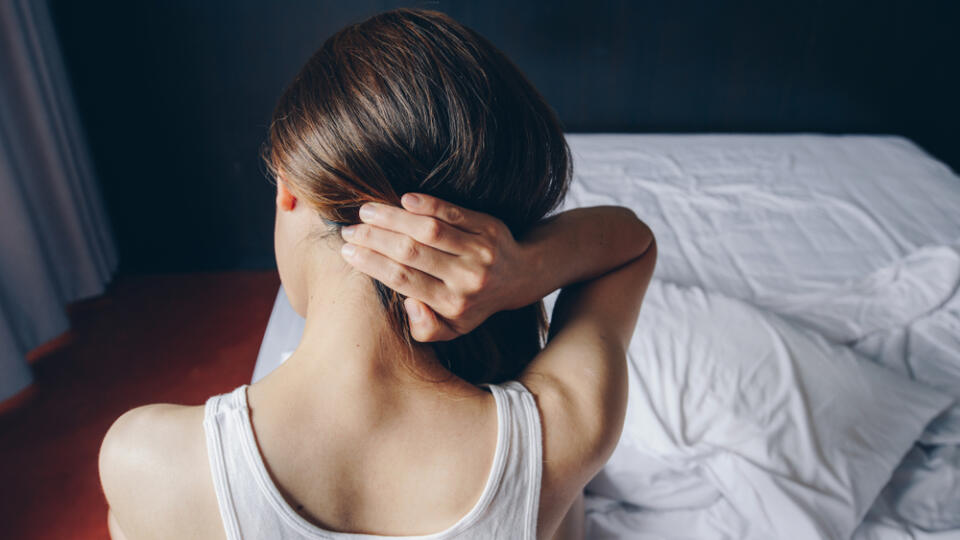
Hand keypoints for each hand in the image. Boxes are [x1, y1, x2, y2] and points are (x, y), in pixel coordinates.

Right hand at [338, 193, 526, 341]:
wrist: (519, 277)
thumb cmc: (473, 301)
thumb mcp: (452, 328)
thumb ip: (426, 328)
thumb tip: (410, 305)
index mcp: (452, 305)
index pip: (403, 280)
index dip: (371, 263)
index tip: (347, 251)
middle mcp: (467, 279)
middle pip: (411, 253)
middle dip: (374, 238)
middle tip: (349, 229)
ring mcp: (479, 252)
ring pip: (429, 231)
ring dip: (394, 218)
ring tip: (367, 210)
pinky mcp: (489, 228)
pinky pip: (454, 212)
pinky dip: (428, 204)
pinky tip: (404, 200)